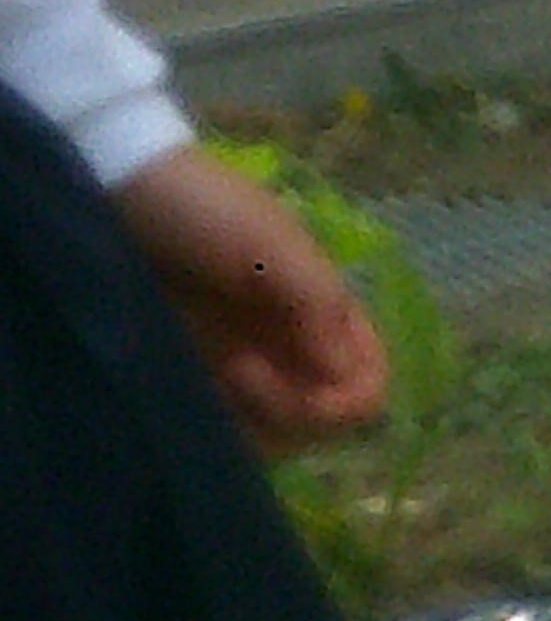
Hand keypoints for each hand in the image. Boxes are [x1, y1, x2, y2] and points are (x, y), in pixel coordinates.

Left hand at [109, 148, 387, 451]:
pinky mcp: (200, 376)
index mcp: (323, 311)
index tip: (313, 397)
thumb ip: (320, 304)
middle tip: (242, 370)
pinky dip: (227, 424)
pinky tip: (201, 392)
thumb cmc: (200, 209)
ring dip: (258, 418)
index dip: (350, 399)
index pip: (367, 379)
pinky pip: (232, 425)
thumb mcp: (271, 242)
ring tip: (217, 376)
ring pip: (280, 429)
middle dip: (295, 408)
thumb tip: (344, 379)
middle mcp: (292, 345)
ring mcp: (245, 364)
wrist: (113, 190)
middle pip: (325, 415)